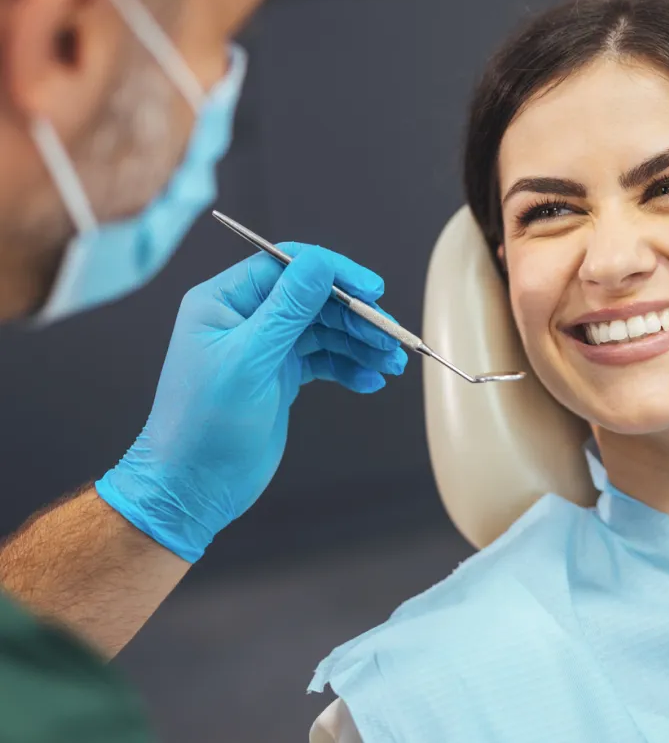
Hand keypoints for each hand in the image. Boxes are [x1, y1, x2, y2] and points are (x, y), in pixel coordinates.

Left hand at [96, 244, 406, 561]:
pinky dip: (349, 368)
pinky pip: (324, 360)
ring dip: (361, 344)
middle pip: (315, 299)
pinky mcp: (280, 375)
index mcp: (224, 301)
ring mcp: (265, 347)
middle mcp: (245, 317)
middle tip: (391, 340)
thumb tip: (320, 263)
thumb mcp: (249, 361)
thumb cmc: (205, 426)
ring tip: (391, 365)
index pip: (288, 266)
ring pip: (325, 330)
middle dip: (356, 317)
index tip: (373, 290)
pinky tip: (369, 382)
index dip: (334, 273)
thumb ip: (287, 309)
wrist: (193, 487)